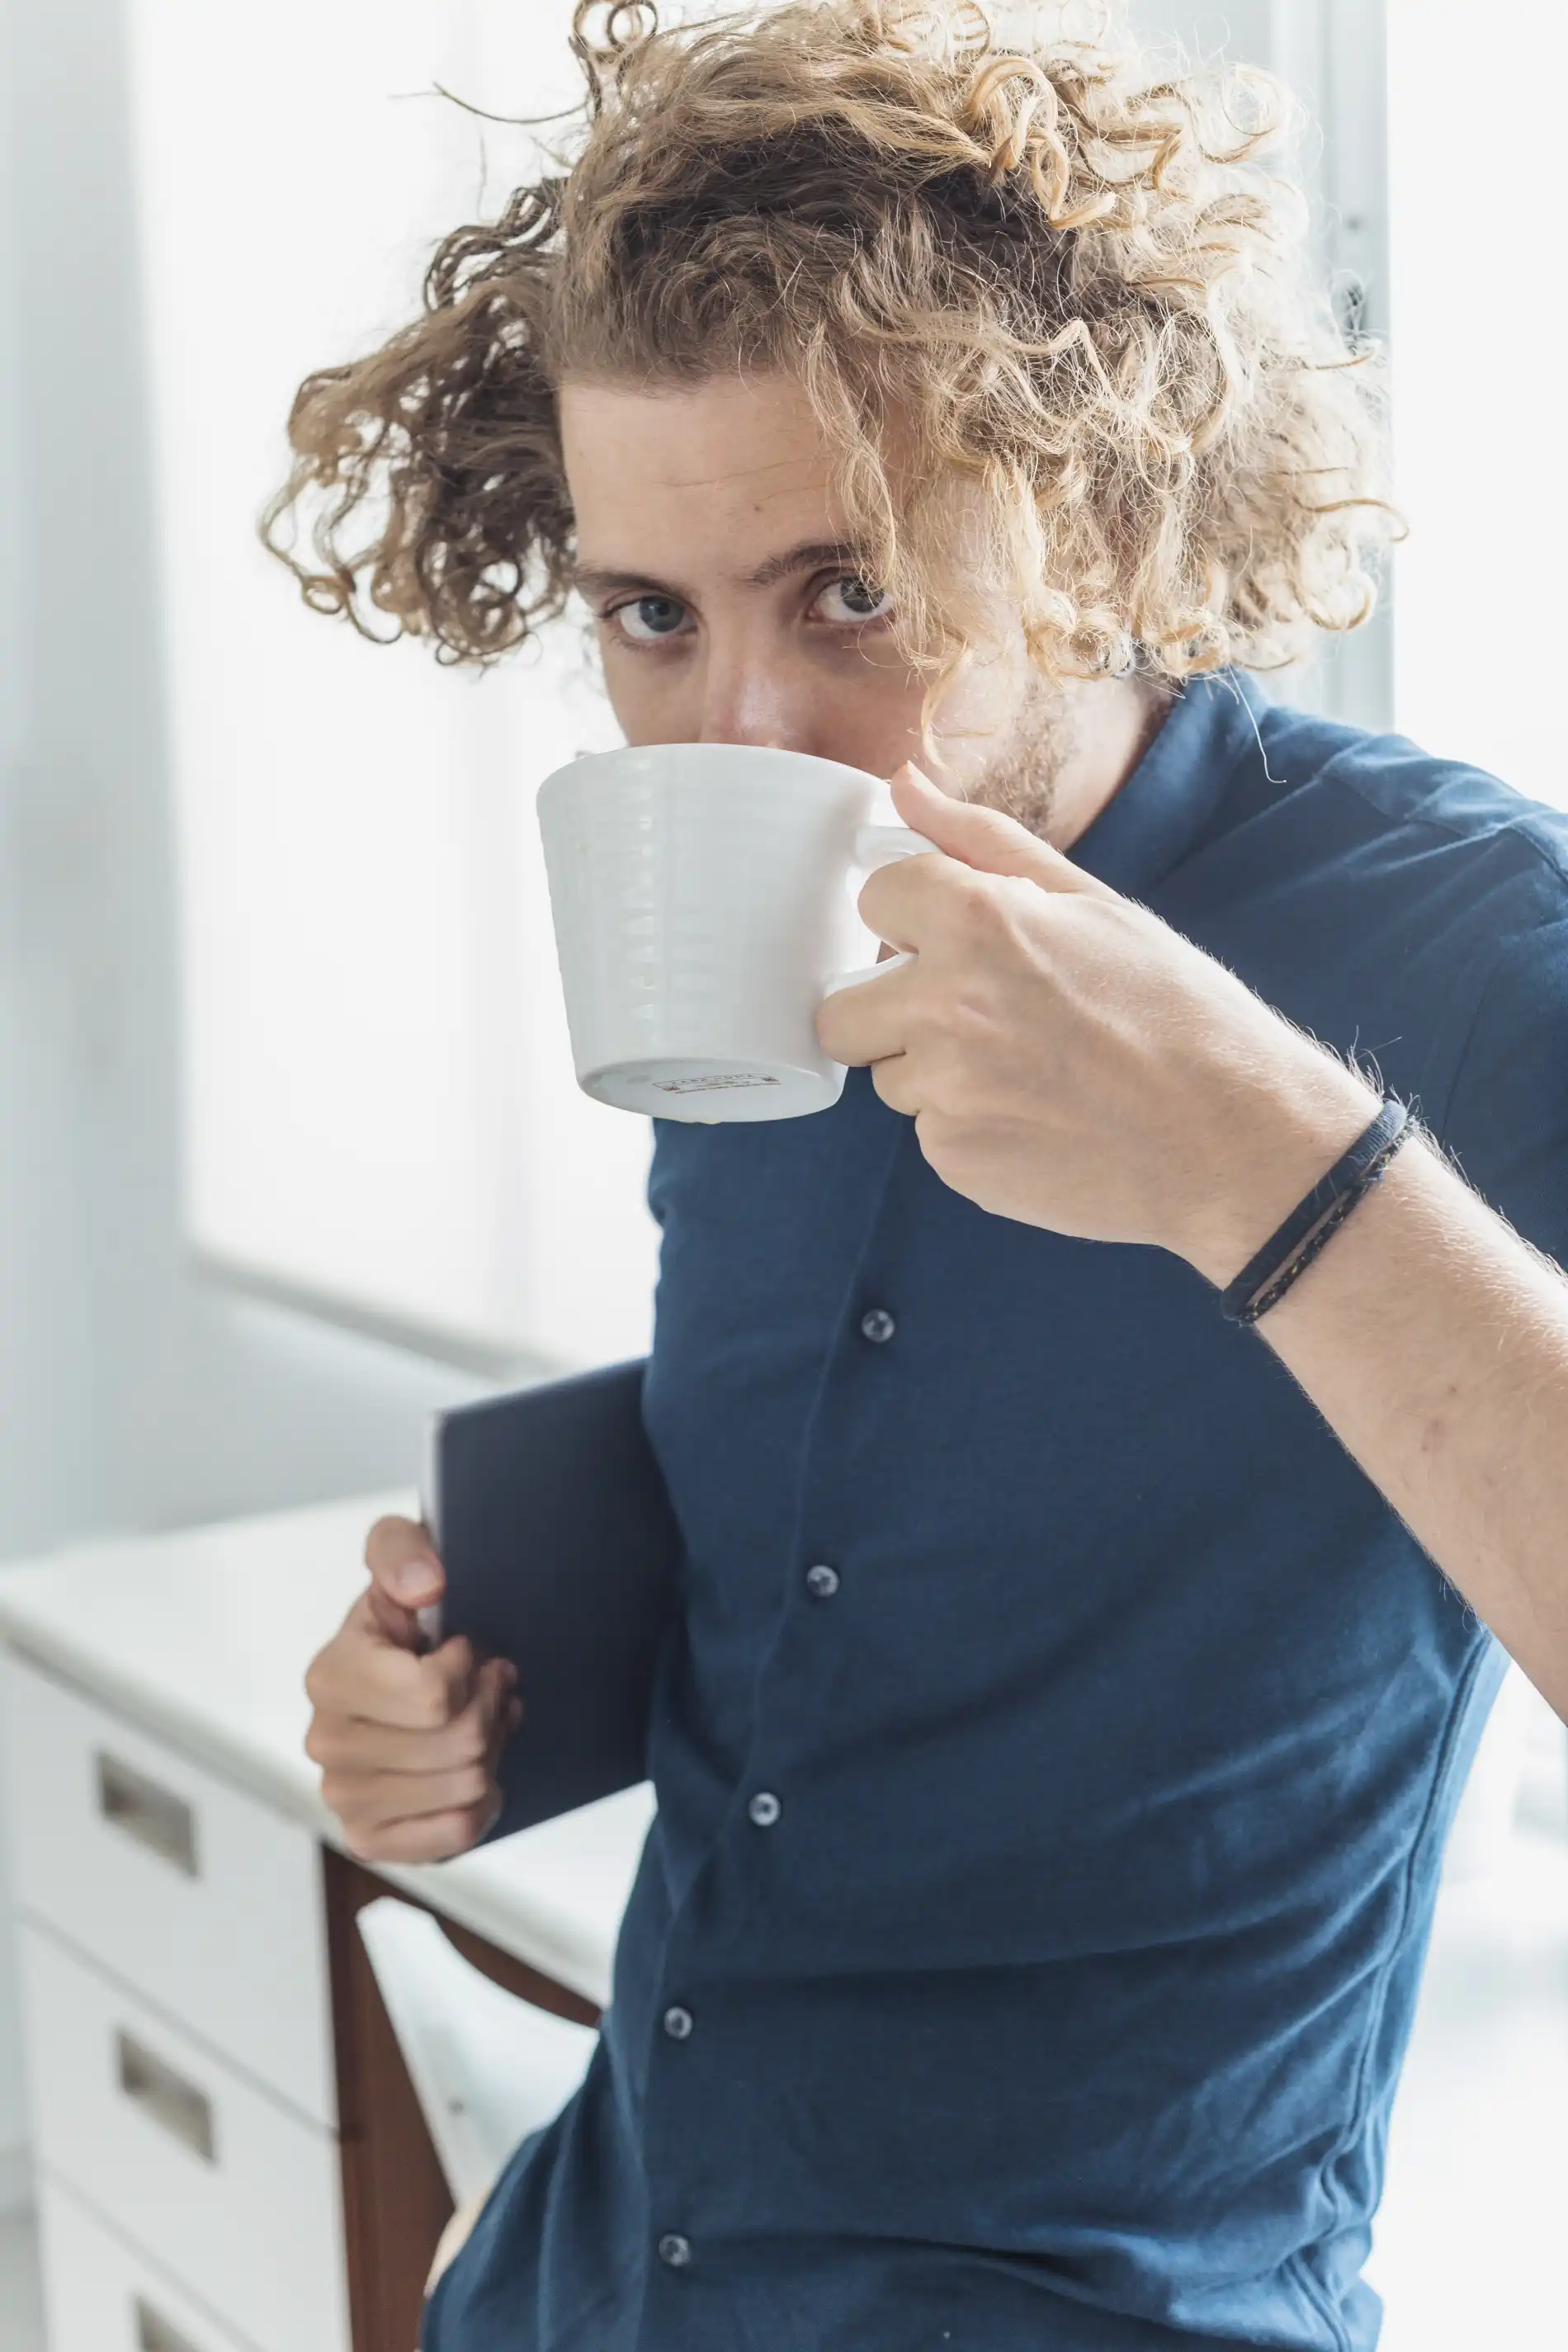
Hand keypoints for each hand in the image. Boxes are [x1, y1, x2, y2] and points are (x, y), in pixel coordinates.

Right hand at [303, 1516, 520, 1864]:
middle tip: (486, 1685)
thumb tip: (423, 1585)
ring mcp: (344, 1796)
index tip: (463, 1649)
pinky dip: (481, 1804)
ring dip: (490, 1749)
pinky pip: (453, 1835)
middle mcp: (327, 1742)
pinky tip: (471, 1769)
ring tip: (480, 1719)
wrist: (402, 1665)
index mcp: (330, 1676)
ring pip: (465, 1787)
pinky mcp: (369, 1837)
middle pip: (459, 1743)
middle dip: (489, 1708)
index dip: (470, 1670)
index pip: (434, 1697)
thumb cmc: (406, 1616)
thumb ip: (403, 1549)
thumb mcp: (403, 1554)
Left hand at [816, 763, 1375, 1284]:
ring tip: (1028, 1071)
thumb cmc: (1177, 1014)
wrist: (1234, 1141)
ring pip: (888, 1074)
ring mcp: (944, 1090)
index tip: (954, 938)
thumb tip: (903, 785)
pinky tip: (1039, 1117)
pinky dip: (969, 1126)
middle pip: (844, 1006)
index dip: (913, 917)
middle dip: (892, 1007)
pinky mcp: (954, 1158)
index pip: (874, 896)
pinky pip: (929, 1131)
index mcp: (978, 921)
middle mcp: (945, 1005)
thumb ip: (981, 842)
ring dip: (934, 1072)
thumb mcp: (1092, 904)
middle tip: (978, 1016)